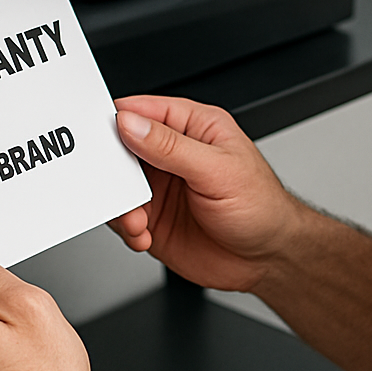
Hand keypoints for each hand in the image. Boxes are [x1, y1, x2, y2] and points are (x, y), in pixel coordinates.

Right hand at [112, 95, 304, 291]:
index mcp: (193, 126)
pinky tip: (145, 236)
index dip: (118, 120)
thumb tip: (132, 124)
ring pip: (119, 186)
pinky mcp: (154, 219)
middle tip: (121, 188)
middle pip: (123, 149)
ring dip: (122, 206)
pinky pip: (124, 218)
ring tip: (138, 220)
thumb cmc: (262, 206)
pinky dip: (127, 229)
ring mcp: (162, 187)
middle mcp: (173, 154)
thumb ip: (170, 146)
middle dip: (116, 171)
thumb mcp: (218, 169)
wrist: (269, 259)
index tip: (102, 138)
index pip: (143, 111)